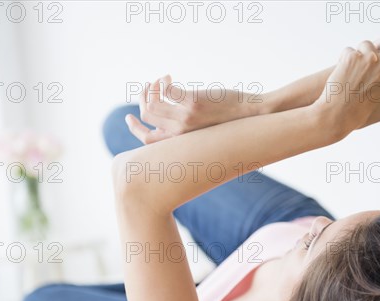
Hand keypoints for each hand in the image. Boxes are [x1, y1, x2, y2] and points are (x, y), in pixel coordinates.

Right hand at [126, 75, 259, 143]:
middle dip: (141, 100)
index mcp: (180, 142)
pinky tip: (169, 78)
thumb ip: (186, 132)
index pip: (146, 141)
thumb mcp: (203, 134)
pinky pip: (166, 90)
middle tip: (147, 88)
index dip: (135, 128)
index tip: (130, 116)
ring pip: (152, 102)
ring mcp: (185, 117)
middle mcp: (179, 133)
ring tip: (161, 80)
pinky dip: (162, 82)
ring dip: (151, 87)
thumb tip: (170, 125)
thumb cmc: (228, 124)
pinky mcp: (192, 102)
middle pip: (145, 116)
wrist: (250, 115)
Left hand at [314, 27, 379, 140]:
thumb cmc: (364, 115)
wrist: (337, 116)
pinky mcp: (352, 56)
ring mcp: (369, 58)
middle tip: (374, 54)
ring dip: (362, 52)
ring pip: (367, 43)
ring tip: (356, 71)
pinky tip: (344, 73)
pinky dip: (346, 59)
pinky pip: (350, 49)